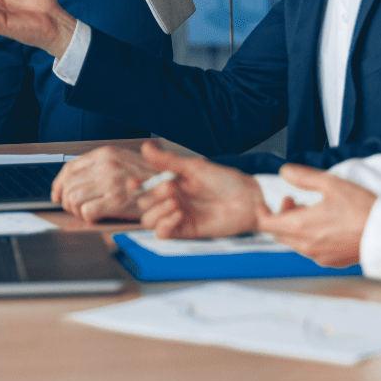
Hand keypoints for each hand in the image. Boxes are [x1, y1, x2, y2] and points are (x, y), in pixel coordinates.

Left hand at [51, 145, 156, 221]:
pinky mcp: (116, 201)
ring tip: (86, 213)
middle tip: (75, 208)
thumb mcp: (122, 160)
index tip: (56, 195)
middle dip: (67, 201)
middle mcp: (105, 165)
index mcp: (105, 153)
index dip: (58, 184)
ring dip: (76, 210)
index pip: (69, 168)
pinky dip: (87, 218)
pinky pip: (86, 212)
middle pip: (68, 185)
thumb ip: (100, 166)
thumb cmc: (148, 177)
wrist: (172, 186)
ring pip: (73, 199)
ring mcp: (111, 182)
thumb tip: (74, 179)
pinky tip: (97, 217)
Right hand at [134, 142, 267, 239]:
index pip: (143, 187)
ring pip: (149, 221)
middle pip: (143, 204)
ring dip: (157, 211)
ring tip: (175, 203)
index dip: (134, 186)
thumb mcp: (194, 167)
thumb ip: (168, 161)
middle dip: (152, 196)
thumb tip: (145, 147)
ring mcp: (177, 217)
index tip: (133, 182)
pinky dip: (164, 224)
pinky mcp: (186, 230)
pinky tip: (178, 213)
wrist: (247, 199)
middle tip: (170, 187)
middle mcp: (170, 200)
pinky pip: (163, 233)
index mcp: (170, 183)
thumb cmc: (225, 180)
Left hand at [255, 165, 375, 268]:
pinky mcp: (332, 261)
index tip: (264, 203)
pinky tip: (323, 224)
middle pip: (278, 234)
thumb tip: (285, 171)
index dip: (262, 212)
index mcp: (300, 227)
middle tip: (293, 201)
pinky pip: (310, 250)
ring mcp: (319, 256)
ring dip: (294, 226)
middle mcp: (306, 245)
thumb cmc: (361, 209)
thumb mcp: (330, 184)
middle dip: (280, 216)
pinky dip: (307, 236)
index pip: (266, 224)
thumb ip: (303, 177)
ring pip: (294, 242)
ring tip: (310, 209)